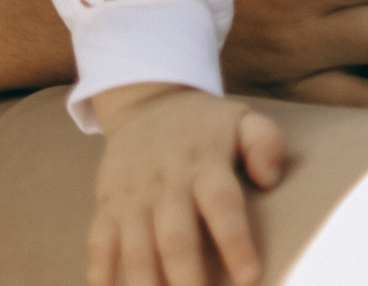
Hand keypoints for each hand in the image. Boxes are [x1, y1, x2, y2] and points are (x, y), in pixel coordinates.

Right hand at [86, 86, 290, 285]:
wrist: (146, 101)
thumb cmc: (205, 127)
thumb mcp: (242, 120)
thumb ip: (264, 143)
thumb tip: (269, 179)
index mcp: (204, 162)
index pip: (222, 203)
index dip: (234, 241)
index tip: (248, 277)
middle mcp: (166, 180)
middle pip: (175, 236)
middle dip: (186, 280)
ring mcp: (133, 193)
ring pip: (136, 246)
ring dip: (145, 284)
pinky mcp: (108, 202)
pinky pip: (99, 240)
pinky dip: (100, 270)